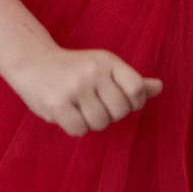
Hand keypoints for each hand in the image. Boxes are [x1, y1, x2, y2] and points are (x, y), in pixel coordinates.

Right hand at [6, 45, 160, 135]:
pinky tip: (68, 114)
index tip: (123, 103)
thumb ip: (130, 80)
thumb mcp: (104, 68)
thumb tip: (159, 88)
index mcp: (108, 61)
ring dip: (92, 122)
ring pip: (101, 123)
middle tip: (96, 106)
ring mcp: (75, 88)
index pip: (137, 89)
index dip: (134, 103)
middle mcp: (93, 72)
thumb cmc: (75, 69)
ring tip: (81, 109)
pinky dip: (76, 128)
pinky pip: (80, 130)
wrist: (33, 63)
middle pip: (120, 111)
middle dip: (111, 114)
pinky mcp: (58, 104)